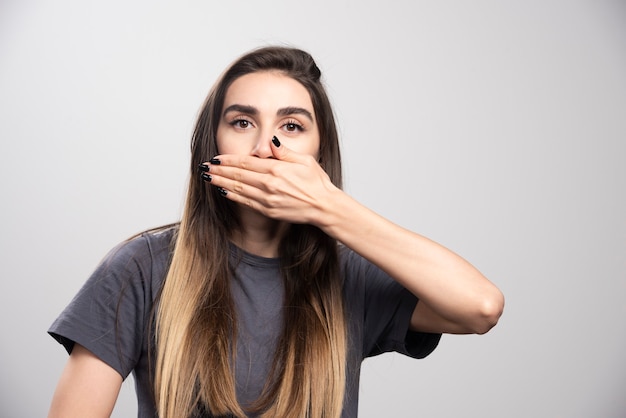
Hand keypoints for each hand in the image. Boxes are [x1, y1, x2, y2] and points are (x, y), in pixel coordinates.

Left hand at [202, 137, 337, 224]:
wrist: (324, 207)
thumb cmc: (317, 183)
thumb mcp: (304, 160)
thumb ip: (284, 151)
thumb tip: (270, 142)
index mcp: (277, 169)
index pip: (246, 162)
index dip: (228, 160)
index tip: (216, 158)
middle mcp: (269, 184)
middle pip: (238, 175)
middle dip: (219, 170)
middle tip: (204, 167)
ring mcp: (268, 199)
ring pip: (238, 189)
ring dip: (221, 182)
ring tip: (208, 178)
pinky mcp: (268, 211)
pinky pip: (246, 202)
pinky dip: (233, 196)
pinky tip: (223, 191)